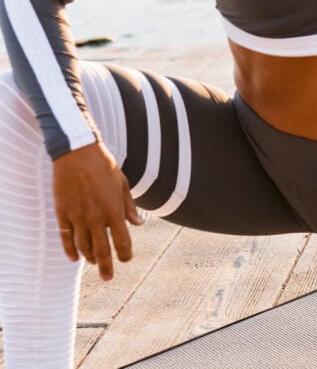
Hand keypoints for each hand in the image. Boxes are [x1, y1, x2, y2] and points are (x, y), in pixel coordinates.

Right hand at [52, 141, 143, 280]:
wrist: (77, 153)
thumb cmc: (104, 166)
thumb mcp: (122, 184)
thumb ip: (129, 207)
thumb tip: (139, 224)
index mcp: (114, 210)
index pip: (122, 240)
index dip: (125, 254)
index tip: (126, 260)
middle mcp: (96, 217)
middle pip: (102, 250)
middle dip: (106, 266)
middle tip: (108, 278)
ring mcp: (77, 216)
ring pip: (83, 246)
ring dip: (89, 258)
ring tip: (94, 264)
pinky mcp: (63, 213)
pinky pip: (66, 237)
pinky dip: (70, 249)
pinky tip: (74, 258)